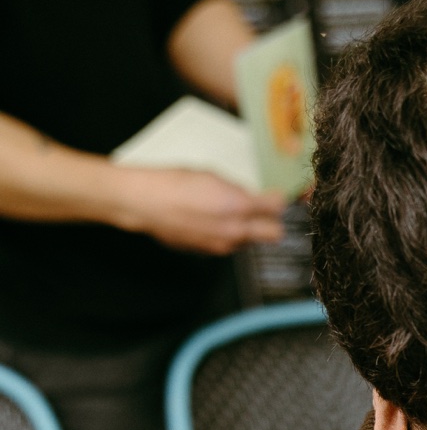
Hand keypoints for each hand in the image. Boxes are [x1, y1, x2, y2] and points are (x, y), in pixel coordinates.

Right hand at [112, 167, 283, 254]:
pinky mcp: (209, 253)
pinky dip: (229, 235)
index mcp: (238, 206)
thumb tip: (252, 197)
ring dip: (249, 230)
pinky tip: (213, 221)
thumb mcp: (212, 176)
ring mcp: (222, 245)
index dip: (278, 201)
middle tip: (264, 210)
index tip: (276, 197)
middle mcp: (235, 231)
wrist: (146, 204)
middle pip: (274, 234)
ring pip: (251, 241)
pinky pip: (230, 245)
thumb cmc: (176, 183)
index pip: (277, 209)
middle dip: (272, 222)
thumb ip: (237, 190)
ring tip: (231, 213)